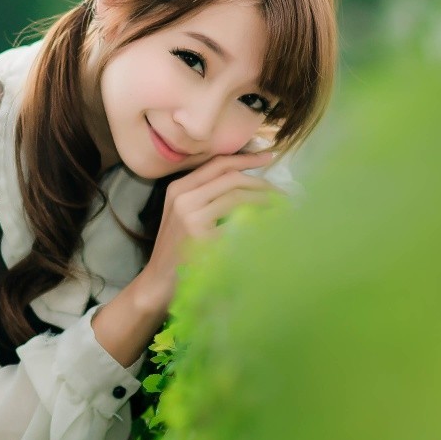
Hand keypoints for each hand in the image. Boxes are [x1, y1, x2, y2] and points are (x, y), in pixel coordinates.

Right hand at [130, 149, 285, 313]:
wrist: (158, 283)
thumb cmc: (176, 251)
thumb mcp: (184, 215)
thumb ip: (207, 197)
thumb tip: (247, 186)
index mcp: (179, 188)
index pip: (218, 164)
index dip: (246, 158)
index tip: (268, 157)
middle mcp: (183, 197)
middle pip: (231, 177)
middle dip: (261, 182)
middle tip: (282, 193)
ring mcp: (190, 216)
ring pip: (237, 195)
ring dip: (264, 200)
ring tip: (280, 208)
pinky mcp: (201, 238)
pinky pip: (238, 223)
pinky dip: (257, 222)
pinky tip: (269, 227)